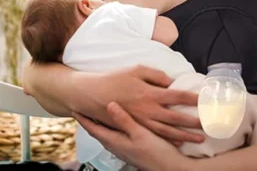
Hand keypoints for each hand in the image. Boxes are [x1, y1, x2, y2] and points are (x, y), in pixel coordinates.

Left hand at [73, 102, 195, 170]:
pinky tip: (121, 120)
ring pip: (108, 132)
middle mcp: (116, 146)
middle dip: (91, 119)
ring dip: (102, 122)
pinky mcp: (132, 148)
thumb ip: (124, 119)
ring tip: (99, 110)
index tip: (74, 109)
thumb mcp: (139, 134)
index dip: (83, 119)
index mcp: (115, 142)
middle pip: (98, 131)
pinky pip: (118, 134)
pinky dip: (114, 125)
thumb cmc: (155, 153)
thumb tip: (109, 104)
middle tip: (85, 106)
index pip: (93, 129)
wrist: (169, 167)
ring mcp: (124, 148)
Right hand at [74, 65, 204, 142]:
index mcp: (149, 94)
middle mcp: (148, 110)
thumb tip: (170, 82)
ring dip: (185, 134)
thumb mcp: (136, 70)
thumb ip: (156, 75)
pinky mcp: (136, 128)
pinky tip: (179, 142)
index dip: (192, 99)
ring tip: (199, 138)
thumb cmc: (115, 79)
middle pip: (176, 118)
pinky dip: (168, 139)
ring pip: (168, 131)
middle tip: (208, 124)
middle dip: (193, 122)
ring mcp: (142, 122)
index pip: (177, 96)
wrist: (92, 94)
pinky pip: (155, 136)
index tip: (205, 101)